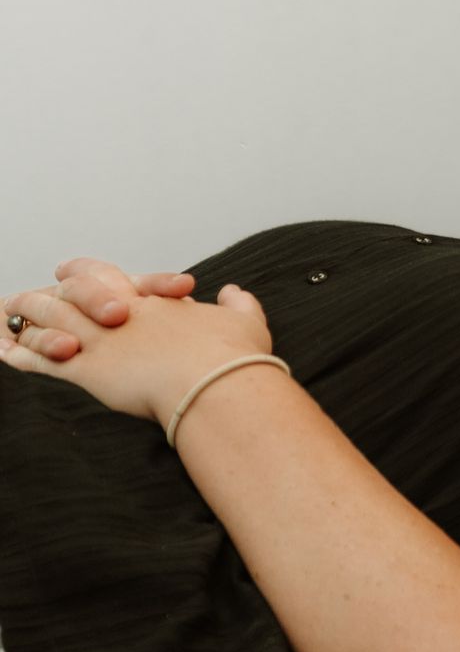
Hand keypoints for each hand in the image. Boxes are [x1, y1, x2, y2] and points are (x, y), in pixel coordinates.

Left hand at [0, 269, 270, 425]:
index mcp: (153, 302)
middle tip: (32, 292)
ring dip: (29, 320)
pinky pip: (44, 360)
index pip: (109, 275)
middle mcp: (122, 313)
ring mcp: (102, 340)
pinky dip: (23, 356)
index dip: (86, 271)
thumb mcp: (245, 321)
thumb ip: (238, 304)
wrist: (216, 382)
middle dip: (48, 292)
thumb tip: (235, 292)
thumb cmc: (233, 357)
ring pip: (52, 320)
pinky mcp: (89, 369)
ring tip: (10, 322)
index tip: (70, 270)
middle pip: (71, 292)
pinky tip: (7, 356)